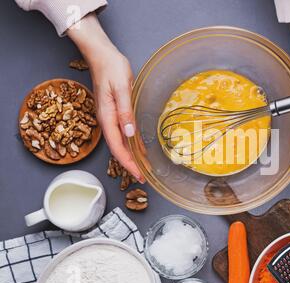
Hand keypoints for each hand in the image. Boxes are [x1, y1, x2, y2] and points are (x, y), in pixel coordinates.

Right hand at [68, 14, 143, 181]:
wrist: (101, 55)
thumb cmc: (111, 68)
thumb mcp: (121, 89)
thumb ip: (125, 111)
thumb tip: (129, 133)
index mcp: (107, 117)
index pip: (118, 147)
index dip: (128, 164)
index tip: (139, 175)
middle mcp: (107, 120)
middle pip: (119, 149)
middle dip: (131, 165)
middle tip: (144, 177)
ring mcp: (110, 117)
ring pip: (122, 143)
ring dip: (132, 156)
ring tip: (144, 168)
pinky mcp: (115, 112)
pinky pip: (124, 133)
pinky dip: (132, 144)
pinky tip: (139, 149)